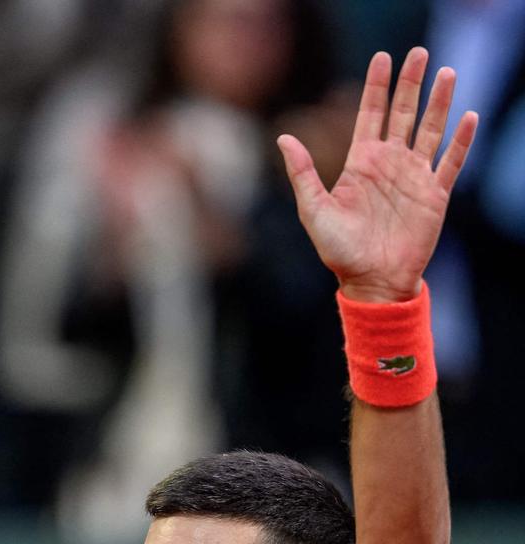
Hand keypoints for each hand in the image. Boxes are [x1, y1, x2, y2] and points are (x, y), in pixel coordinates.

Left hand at [277, 48, 477, 302]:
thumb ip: (302, 174)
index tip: (382, 57)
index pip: (371, 114)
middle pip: (403, 113)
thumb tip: (283, 137)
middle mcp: (389, 164)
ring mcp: (413, 178)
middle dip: (412, 83)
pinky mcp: (434, 196)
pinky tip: (467, 117)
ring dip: (439, 102)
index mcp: (361, 164)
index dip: (376, 87)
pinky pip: (450, 162)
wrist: (372, 283)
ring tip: (447, 72)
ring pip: (430, 130)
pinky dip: (460, 140)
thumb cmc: (339, 252)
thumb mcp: (314, 211)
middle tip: (420, 53)